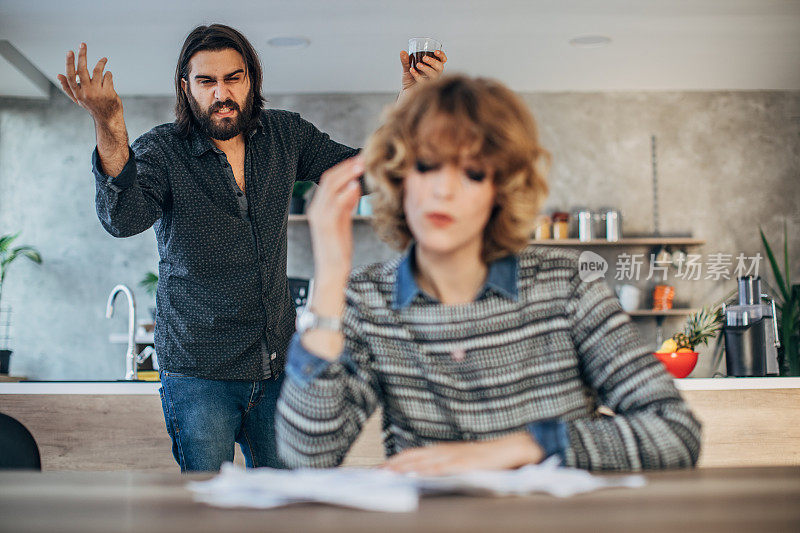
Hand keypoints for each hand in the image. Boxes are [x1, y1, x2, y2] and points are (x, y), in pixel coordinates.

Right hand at [57, 43, 122, 124]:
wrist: (108, 118)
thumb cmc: (91, 106)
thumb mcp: (78, 99)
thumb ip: (68, 87)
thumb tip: (58, 75)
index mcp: (77, 93)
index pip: (71, 76)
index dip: (69, 63)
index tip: (69, 52)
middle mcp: (86, 93)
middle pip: (82, 70)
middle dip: (82, 55)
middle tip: (82, 44)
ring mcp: (98, 92)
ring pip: (98, 71)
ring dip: (101, 63)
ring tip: (104, 59)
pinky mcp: (109, 92)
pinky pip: (108, 76)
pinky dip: (108, 73)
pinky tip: (108, 75)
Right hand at [307, 156, 362, 283]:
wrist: (332, 270)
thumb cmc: (339, 248)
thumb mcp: (343, 221)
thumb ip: (346, 203)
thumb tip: (354, 185)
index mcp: (319, 206)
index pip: (329, 178)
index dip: (344, 167)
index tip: (360, 159)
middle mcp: (316, 208)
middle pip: (329, 178)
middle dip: (346, 166)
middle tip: (363, 157)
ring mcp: (320, 216)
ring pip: (331, 187)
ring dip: (347, 174)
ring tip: (362, 165)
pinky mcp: (326, 226)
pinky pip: (335, 205)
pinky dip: (345, 193)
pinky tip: (355, 185)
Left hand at [381, 432, 543, 475]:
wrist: (508, 449)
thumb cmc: (482, 458)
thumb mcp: (457, 460)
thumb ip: (440, 465)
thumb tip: (420, 473)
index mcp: (440, 450)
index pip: (411, 454)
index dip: (393, 461)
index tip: (377, 470)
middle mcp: (444, 451)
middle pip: (413, 457)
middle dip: (393, 466)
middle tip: (375, 474)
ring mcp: (454, 457)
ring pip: (425, 461)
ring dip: (406, 468)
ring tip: (390, 475)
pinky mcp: (466, 464)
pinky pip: (446, 467)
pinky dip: (432, 471)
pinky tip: (421, 474)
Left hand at [399, 49, 446, 91]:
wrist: (406, 93)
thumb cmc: (410, 80)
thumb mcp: (407, 68)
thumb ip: (405, 60)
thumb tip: (402, 52)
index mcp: (433, 68)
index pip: (442, 61)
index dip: (442, 56)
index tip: (435, 52)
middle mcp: (434, 75)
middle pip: (440, 67)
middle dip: (433, 62)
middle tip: (424, 58)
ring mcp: (431, 82)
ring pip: (434, 75)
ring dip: (427, 69)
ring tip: (418, 65)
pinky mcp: (425, 88)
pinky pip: (424, 82)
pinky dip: (417, 75)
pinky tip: (411, 71)